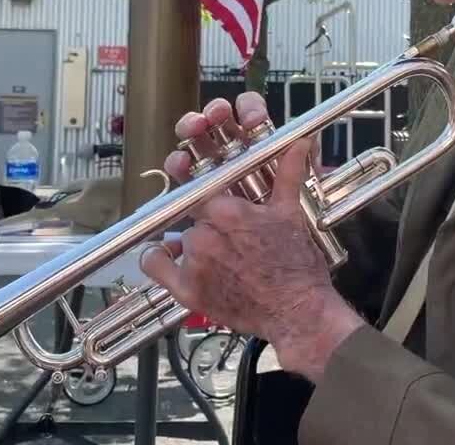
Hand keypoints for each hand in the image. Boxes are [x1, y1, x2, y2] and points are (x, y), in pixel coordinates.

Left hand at [139, 93, 363, 380]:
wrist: (297, 313)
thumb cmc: (297, 267)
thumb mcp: (292, 215)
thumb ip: (288, 174)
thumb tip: (299, 142)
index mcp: (227, 211)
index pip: (205, 191)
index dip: (216, 200)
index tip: (223, 209)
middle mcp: (205, 235)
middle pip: (195, 217)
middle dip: (212, 225)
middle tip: (232, 239)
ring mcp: (193, 264)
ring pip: (183, 239)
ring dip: (197, 244)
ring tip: (222, 258)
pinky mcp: (186, 291)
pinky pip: (155, 264)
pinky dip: (159, 258)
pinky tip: (171, 256)